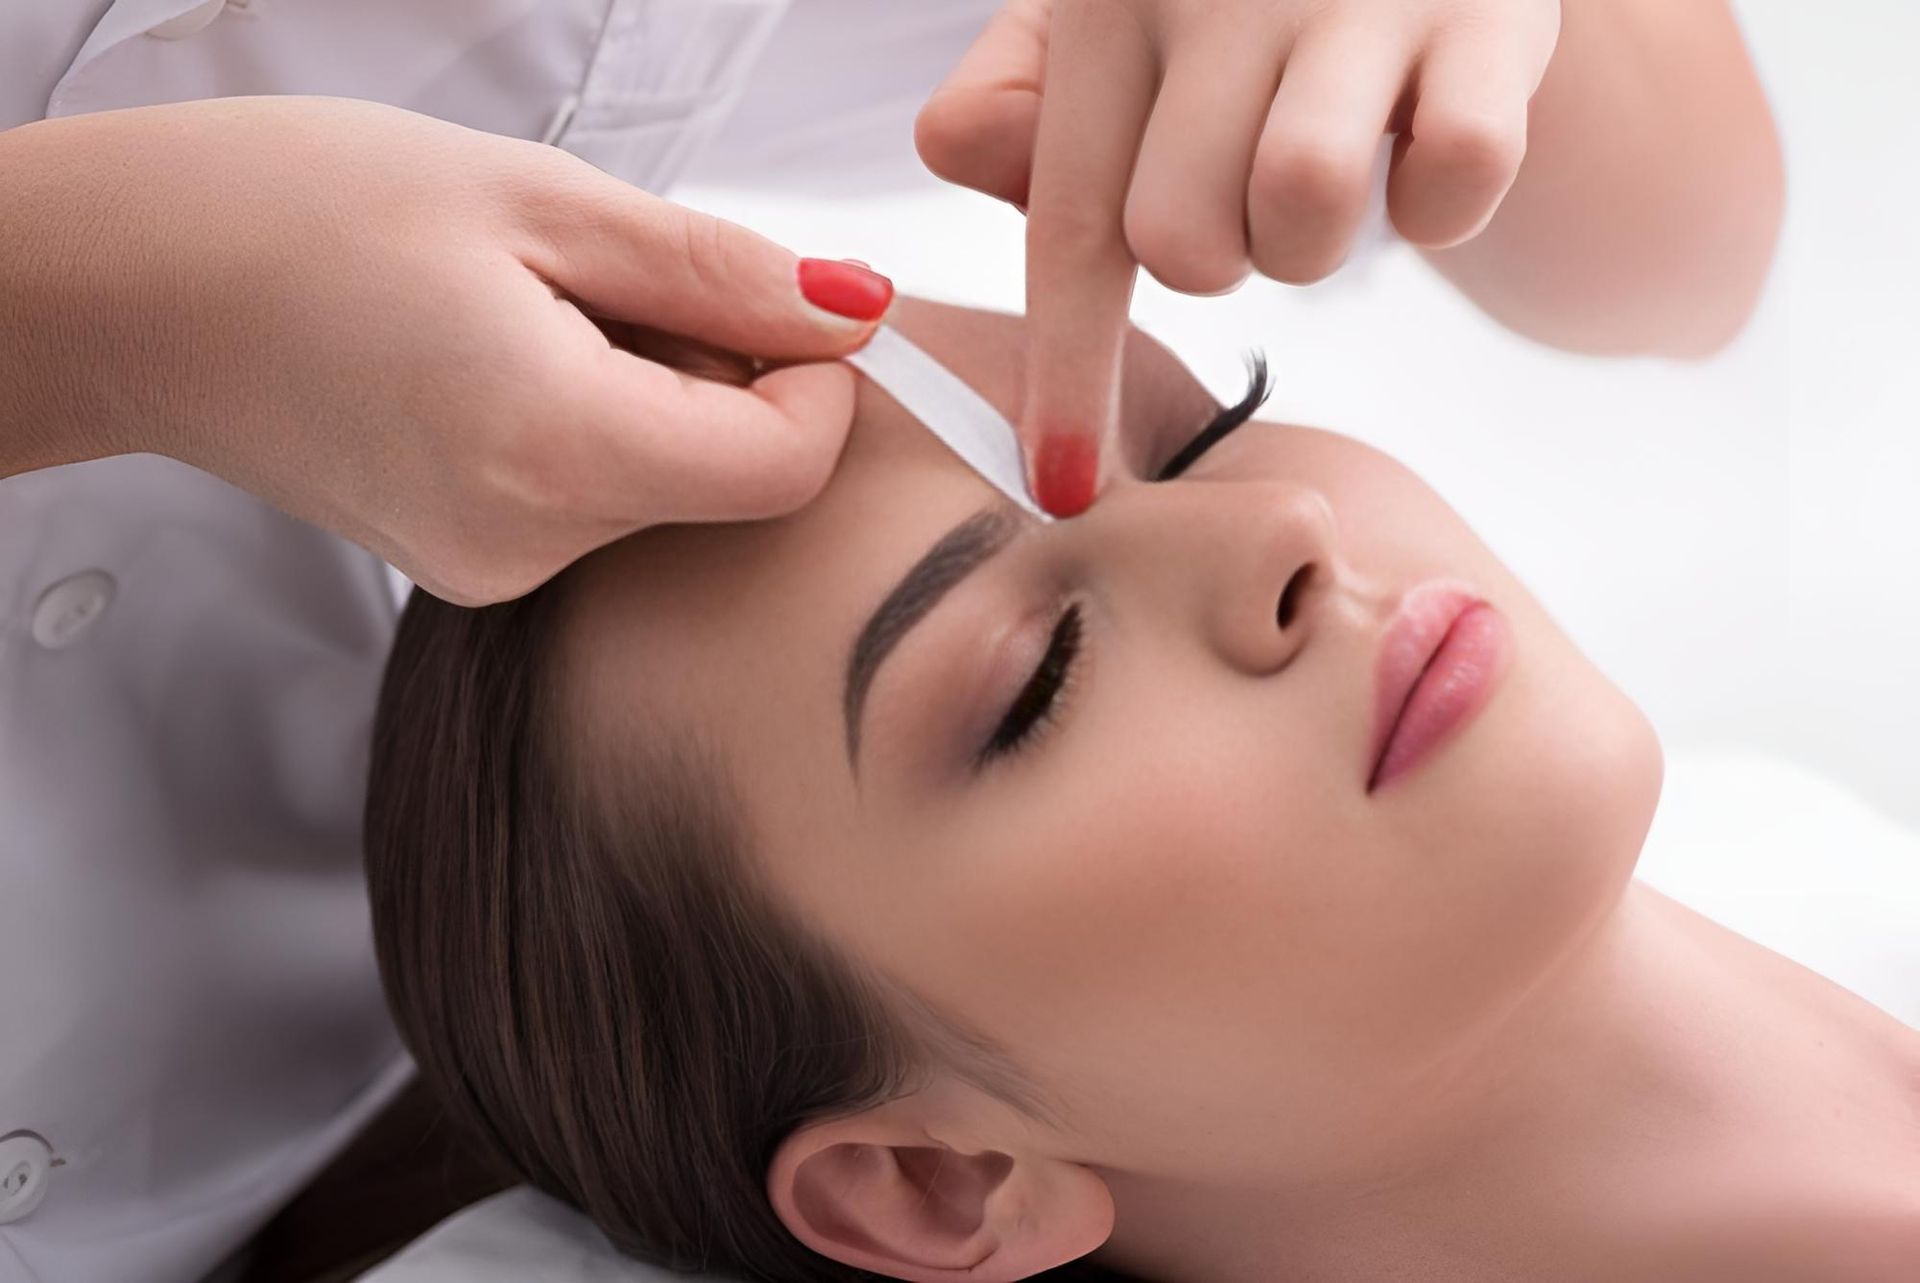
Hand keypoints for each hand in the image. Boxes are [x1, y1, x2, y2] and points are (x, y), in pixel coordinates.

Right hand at [0, 96, 892, 604]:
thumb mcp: (536, 200)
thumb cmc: (293, 217)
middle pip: (729, 479)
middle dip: (716, 370)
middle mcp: (529, 545)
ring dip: (648, 392)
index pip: (785, 468)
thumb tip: (852, 310)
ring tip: (525, 313)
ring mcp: (495, 571)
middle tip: (599, 282)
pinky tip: (501, 359)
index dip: (815, 379)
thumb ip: (716, 270)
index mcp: (555, 448)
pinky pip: (596, 498)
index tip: (772, 305)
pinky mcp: (471, 565)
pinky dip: (593, 423)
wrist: (133, 288)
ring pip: (665, 486)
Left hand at [916, 0, 1561, 514]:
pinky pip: (1456, 181)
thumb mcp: (1114, 31)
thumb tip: (958, 149)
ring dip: (1313, 245)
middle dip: (1217, 265)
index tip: (1060, 487)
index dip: (1065, 372)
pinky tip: (1424, 147)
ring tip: (1327, 175)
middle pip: (1184, 247)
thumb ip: (1018, 101)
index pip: (1069, 220)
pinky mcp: (1490, 15)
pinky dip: (1441, 208)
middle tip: (1247, 196)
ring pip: (1302, 217)